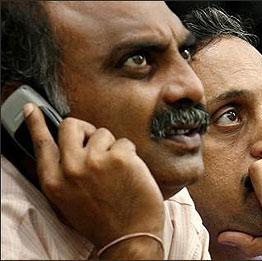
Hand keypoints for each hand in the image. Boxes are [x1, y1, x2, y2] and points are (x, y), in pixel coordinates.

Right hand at [24, 103, 164, 257]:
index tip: (31, 108)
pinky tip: (131, 174)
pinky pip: (124, 142)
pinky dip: (130, 155)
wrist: (130, 237)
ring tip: (116, 171)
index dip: (35, 123)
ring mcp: (94, 161)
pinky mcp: (119, 157)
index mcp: (54, 182)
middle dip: (85, 130)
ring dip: (111, 147)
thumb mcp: (70, 201)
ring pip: (103, 133)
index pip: (41, 144)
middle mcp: (70, 169)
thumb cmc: (103, 220)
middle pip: (71, 126)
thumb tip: (72, 148)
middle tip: (96, 143)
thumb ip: (65, 174)